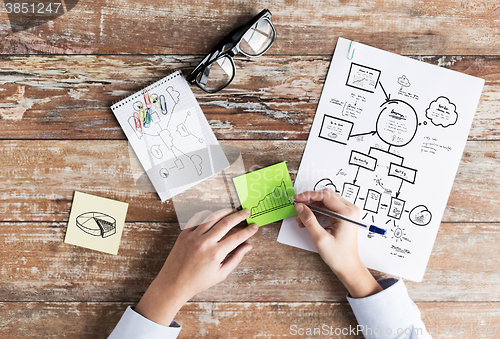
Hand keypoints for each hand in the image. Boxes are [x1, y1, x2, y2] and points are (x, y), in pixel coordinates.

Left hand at [135, 208, 258, 324]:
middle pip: (227, 222)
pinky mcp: (184, 233)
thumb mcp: (221, 274)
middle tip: (247, 211)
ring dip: (225, 212)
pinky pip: (198, 219)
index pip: (237, 237)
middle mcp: (205, 242)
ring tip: (233, 210)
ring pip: (213, 217)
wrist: (173, 283)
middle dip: (239, 215)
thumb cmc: (198, 281)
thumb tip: (248, 246)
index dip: (248, 230)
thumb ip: (236, 258)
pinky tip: (215, 214)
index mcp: (215, 254)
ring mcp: (193, 236)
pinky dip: (208, 214)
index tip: (255, 226)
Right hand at [294, 189, 381, 297]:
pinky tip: (307, 220)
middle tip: (297, 205)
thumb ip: (309, 220)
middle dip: (310, 200)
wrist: (348, 266)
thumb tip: (299, 207)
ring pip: (326, 202)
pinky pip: (328, 209)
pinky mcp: (343, 217)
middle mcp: (349, 210)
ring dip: (312, 207)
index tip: (297, 198)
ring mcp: (347, 213)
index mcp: (347, 213)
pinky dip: (317, 212)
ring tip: (301, 217)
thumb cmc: (339, 255)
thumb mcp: (320, 238)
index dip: (309, 195)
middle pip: (326, 196)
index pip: (325, 196)